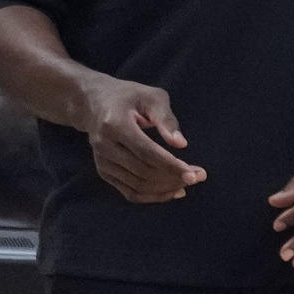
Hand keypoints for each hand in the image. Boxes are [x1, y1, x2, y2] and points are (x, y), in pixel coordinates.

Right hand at [81, 74, 205, 203]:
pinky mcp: (104, 171)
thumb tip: (181, 144)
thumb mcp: (151, 96)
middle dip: (174, 178)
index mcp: (115, 124)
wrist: (95, 102)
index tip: (195, 174)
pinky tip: (172, 191)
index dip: (171, 166)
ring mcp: (102, 161)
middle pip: (143, 172)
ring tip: (188, 182)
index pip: (146, 152)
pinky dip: (153, 196)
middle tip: (198, 176)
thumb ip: (166, 119)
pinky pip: (130, 192)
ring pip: (138, 186)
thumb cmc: (129, 96)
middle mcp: (104, 145)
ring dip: (166, 189)